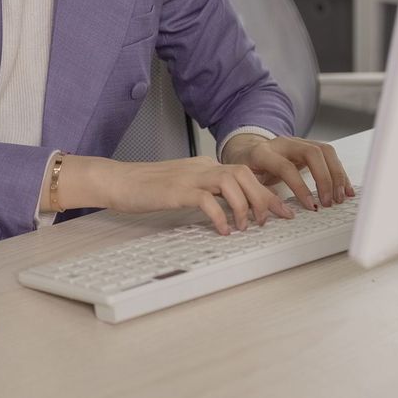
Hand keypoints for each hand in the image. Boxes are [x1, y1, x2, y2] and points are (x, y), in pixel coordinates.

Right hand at [105, 157, 296, 235]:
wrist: (117, 180)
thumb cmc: (146, 188)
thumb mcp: (183, 187)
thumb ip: (206, 193)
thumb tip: (229, 210)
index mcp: (205, 166)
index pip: (245, 173)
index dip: (266, 192)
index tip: (281, 210)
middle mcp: (202, 167)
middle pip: (244, 174)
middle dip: (263, 198)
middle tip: (271, 221)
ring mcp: (189, 177)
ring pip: (231, 181)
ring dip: (244, 206)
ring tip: (244, 227)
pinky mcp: (176, 190)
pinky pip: (207, 200)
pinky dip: (219, 216)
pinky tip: (222, 231)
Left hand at [220, 133, 354, 212]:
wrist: (246, 149)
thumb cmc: (246, 166)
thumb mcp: (244, 180)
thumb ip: (258, 193)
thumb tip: (277, 212)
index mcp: (263, 152)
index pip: (286, 166)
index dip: (300, 187)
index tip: (311, 206)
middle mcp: (283, 143)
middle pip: (312, 153)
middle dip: (325, 179)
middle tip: (329, 202)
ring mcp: (297, 142)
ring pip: (325, 151)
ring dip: (336, 175)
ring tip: (340, 197)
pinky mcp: (309, 146)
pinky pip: (329, 156)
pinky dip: (339, 172)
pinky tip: (344, 188)